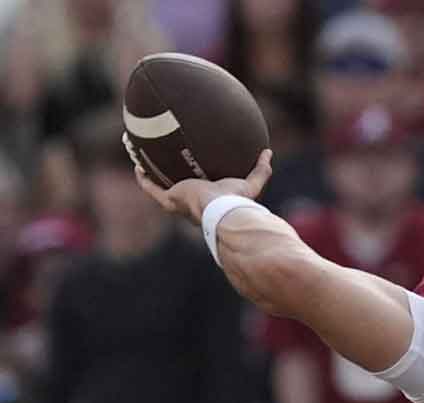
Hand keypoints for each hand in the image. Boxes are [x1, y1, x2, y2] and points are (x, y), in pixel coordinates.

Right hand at [132, 147, 273, 225]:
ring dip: (149, 174)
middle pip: (175, 188)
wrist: (223, 211)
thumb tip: (268, 152)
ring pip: (157, 187)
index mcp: (207, 201)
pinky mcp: (170, 200)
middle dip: (167, 176)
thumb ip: (261, 170)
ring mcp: (178, 203)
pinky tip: (137, 165)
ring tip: (142, 159)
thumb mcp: (251, 183)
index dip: (193, 182)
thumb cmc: (237, 201)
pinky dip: (143, 178)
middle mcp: (190, 204)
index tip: (189, 169)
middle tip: (162, 161)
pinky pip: (150, 188)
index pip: (199, 192)